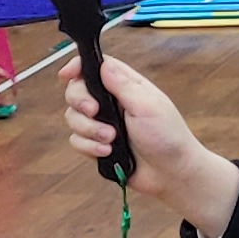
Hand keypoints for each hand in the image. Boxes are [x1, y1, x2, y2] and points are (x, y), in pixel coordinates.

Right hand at [62, 54, 238, 236]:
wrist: (171, 173)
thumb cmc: (168, 137)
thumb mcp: (147, 105)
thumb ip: (123, 85)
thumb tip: (103, 64)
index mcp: (125, 86)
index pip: (94, 67)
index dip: (77, 67)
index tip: (67, 74)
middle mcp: (111, 102)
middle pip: (76, 90)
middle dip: (80, 101)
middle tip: (94, 110)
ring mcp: (102, 124)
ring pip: (73, 117)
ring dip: (89, 129)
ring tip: (111, 139)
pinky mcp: (97, 145)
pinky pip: (77, 141)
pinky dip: (89, 147)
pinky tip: (108, 152)